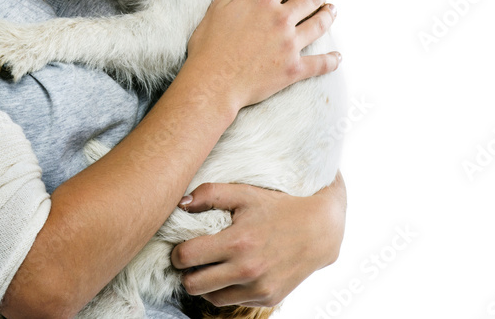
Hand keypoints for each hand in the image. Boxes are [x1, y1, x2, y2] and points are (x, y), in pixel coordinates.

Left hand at [171, 173, 346, 306]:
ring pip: (211, 298)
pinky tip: (232, 272)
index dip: (177, 253)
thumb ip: (209, 194)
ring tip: (210, 267)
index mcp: (237, 242)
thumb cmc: (277, 208)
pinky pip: (233, 301)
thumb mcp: (244, 193)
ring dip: (205, 284)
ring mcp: (258, 288)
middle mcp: (247, 270)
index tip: (180, 247)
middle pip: (193, 285)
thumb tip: (181, 203)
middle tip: (192, 260)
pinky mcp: (268, 299)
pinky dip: (226, 290)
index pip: (187, 257)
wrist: (318, 231)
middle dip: (186, 272)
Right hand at [186, 0, 339, 117]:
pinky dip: (331, 60)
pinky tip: (337, 56)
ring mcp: (290, 45)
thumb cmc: (210, 42)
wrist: (213, 81)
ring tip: (333, 9)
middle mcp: (281, 20)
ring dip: (328, 15)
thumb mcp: (220, 3)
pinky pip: (319, 64)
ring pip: (318, 25)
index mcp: (264, 1)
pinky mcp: (294, 69)